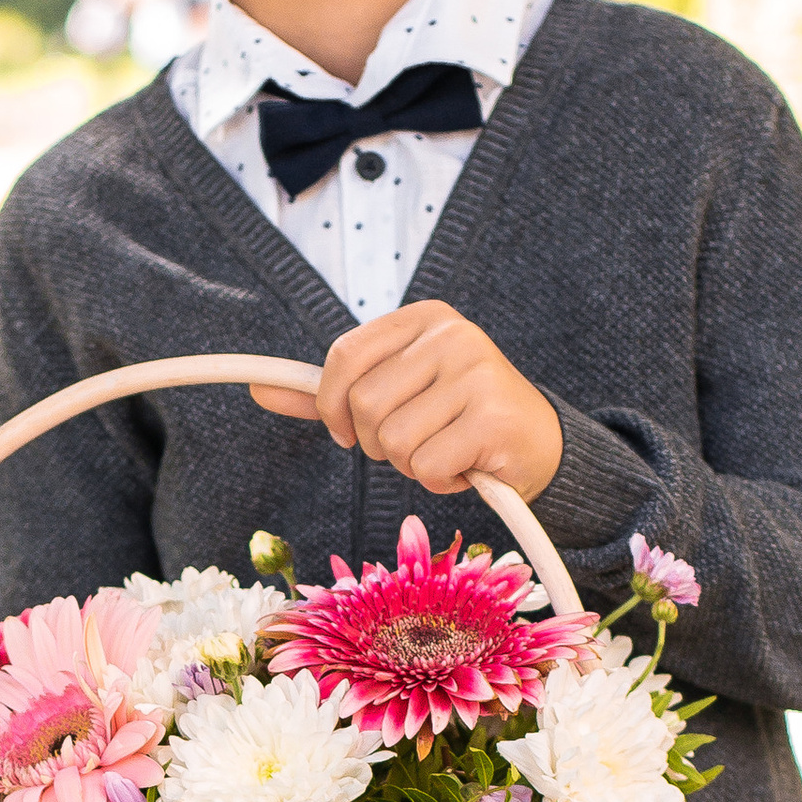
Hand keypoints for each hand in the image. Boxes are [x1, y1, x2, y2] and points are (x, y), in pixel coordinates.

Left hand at [251, 301, 562, 502]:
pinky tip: (466, 466)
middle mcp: (452, 336)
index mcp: (423, 319)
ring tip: (445, 451)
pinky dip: (439, 481)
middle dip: (376, 442)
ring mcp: (477, 372)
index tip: (345, 430)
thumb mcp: (395, 393)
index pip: (344, 356)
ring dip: (410, 464)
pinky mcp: (493, 417)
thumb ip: (331, 393)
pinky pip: (426, 467)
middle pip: (364, 404)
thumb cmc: (457, 419)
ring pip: (392, 441)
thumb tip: (262, 391)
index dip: (332, 405)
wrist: (540, 445)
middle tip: (413, 443)